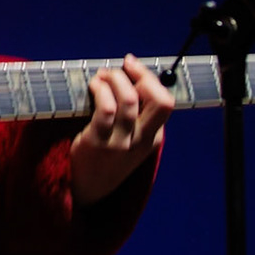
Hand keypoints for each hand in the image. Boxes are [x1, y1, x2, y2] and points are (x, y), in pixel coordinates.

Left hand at [70, 54, 174, 206]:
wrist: (88, 188)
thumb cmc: (107, 155)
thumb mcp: (131, 139)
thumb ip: (136, 114)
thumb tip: (129, 74)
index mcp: (153, 138)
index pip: (165, 102)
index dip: (149, 79)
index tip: (132, 66)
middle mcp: (141, 140)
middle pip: (160, 101)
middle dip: (142, 75)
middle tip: (122, 68)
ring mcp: (121, 143)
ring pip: (130, 100)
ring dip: (116, 79)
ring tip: (103, 76)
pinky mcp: (98, 142)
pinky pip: (106, 109)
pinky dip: (102, 90)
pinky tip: (94, 87)